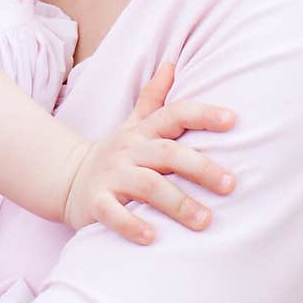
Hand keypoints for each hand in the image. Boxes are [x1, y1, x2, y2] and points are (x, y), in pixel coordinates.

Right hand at [62, 63, 235, 242]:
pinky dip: (132, 225)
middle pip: (168, 153)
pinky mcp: (96, 201)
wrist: (69, 178)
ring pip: (147, 185)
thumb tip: (172, 63)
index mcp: (143, 131)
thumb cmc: (117, 153)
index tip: (233, 120)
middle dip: (200, 167)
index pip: (174, 114)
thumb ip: (154, 98)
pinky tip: (152, 239)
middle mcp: (129, 150)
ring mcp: (112, 175)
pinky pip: (113, 213)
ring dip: (178, 203)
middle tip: (231, 185)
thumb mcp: (133, 123)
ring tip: (206, 221)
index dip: (203, 114)